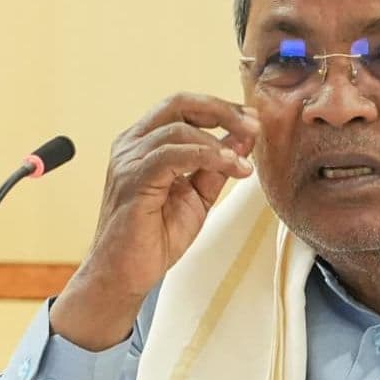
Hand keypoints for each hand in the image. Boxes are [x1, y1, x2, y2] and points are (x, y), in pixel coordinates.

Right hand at [51, 93, 259, 349]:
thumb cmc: (154, 237)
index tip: (253, 121)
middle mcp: (132, 144)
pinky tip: (231, 168)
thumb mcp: (197, 196)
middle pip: (178, 103)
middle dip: (222, 110)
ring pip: (179, 129)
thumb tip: (244, 140)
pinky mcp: (132, 179)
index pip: (183, 107)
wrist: (125, 275)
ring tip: (244, 164)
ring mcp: (128, 159)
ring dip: (220, 142)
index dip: (221, 109)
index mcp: (144, 142)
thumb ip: (216, 166)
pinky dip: (208, 156)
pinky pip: (173, 154)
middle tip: (254, 126)